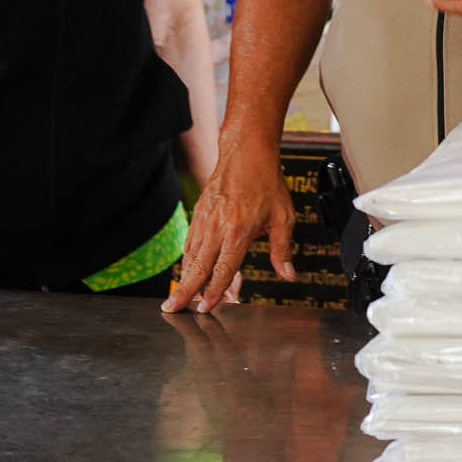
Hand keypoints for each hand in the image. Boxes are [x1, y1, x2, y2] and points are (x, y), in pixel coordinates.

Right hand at [164, 139, 293, 313]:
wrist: (247, 152)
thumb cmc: (267, 182)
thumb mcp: (283, 217)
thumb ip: (282, 250)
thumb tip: (289, 275)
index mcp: (238, 231)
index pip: (223, 270)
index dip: (214, 292)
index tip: (205, 308)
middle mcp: (217, 227)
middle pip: (198, 267)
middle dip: (185, 291)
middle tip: (172, 309)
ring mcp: (204, 219)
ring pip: (190, 255)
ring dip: (185, 277)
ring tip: (178, 296)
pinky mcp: (199, 212)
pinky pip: (190, 241)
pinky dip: (188, 259)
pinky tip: (188, 270)